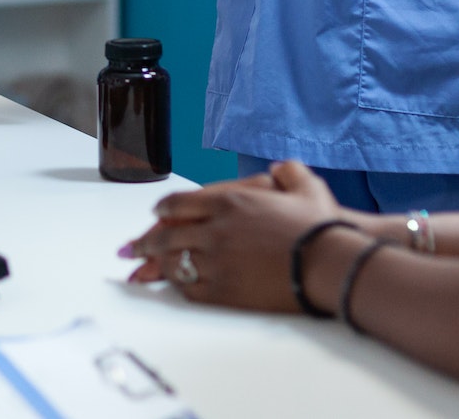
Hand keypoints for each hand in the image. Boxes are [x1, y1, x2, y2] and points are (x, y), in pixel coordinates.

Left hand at [121, 161, 358, 311]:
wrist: (328, 263)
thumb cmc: (320, 226)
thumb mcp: (306, 185)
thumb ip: (288, 172)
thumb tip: (281, 168)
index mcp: (229, 200)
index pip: (179, 202)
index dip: (163, 210)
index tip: (155, 215)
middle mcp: (215, 228)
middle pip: (166, 234)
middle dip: (145, 241)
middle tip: (131, 248)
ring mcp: (217, 260)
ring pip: (173, 262)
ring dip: (156, 265)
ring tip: (144, 270)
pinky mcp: (224, 289)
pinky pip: (190, 288)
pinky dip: (180, 286)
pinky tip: (178, 285)